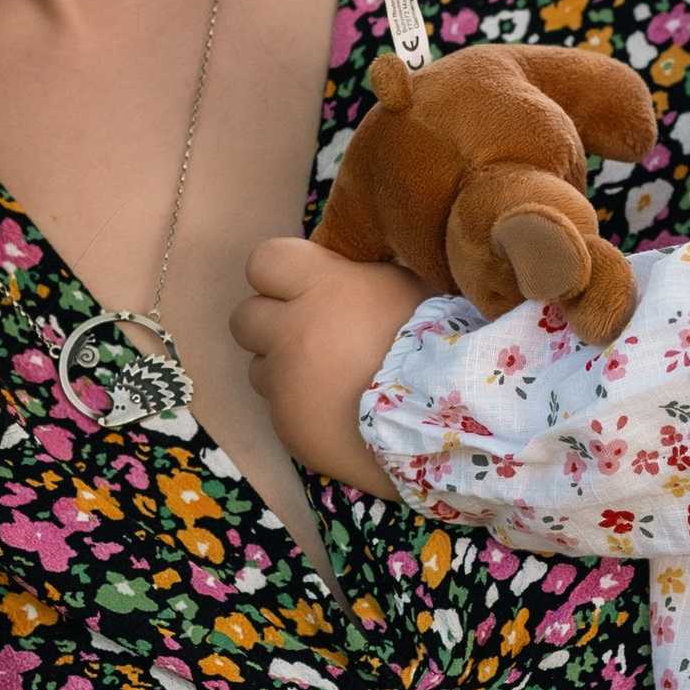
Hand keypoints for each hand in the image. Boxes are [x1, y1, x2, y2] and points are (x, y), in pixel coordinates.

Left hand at [231, 238, 428, 493]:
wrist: (445, 423)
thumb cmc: (436, 344)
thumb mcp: (404, 287)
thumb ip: (357, 278)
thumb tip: (339, 272)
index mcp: (322, 286)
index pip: (264, 261)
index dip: (282, 275)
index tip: (307, 288)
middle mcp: (292, 331)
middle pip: (244, 317)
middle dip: (272, 326)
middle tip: (312, 338)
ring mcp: (285, 384)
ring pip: (259, 369)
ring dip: (284, 371)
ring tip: (331, 383)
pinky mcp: (289, 428)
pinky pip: (279, 411)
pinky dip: (301, 410)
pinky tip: (339, 415)